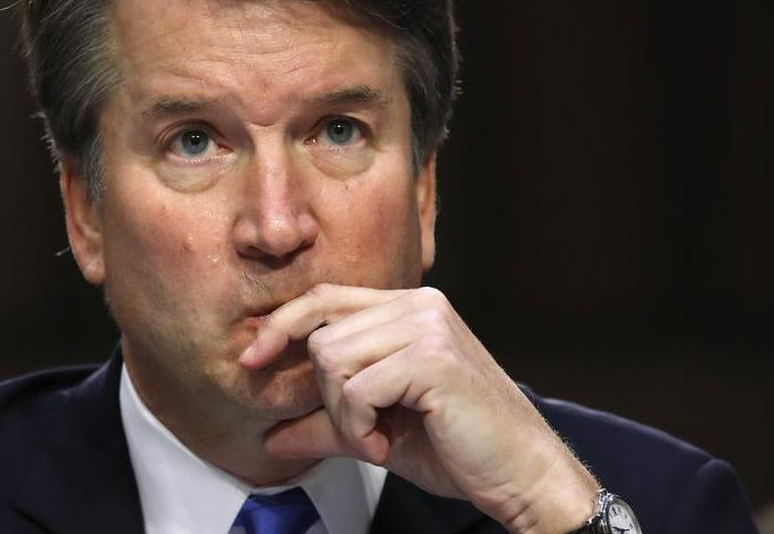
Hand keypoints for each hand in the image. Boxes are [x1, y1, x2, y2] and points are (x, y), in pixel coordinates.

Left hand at [239, 284, 598, 533]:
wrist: (522, 475)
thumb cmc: (461, 449)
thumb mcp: (379, 432)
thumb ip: (327, 423)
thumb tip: (270, 436)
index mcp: (410, 309)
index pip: (326, 298)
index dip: (282, 326)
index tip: (251, 361)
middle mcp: (420, 305)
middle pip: (322, 333)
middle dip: (325, 395)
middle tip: (362, 432)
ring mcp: (428, 326)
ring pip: (333, 359)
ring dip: (344, 416)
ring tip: (379, 439)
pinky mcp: (432, 358)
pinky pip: (356, 389)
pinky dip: (359, 428)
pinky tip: (388, 445)